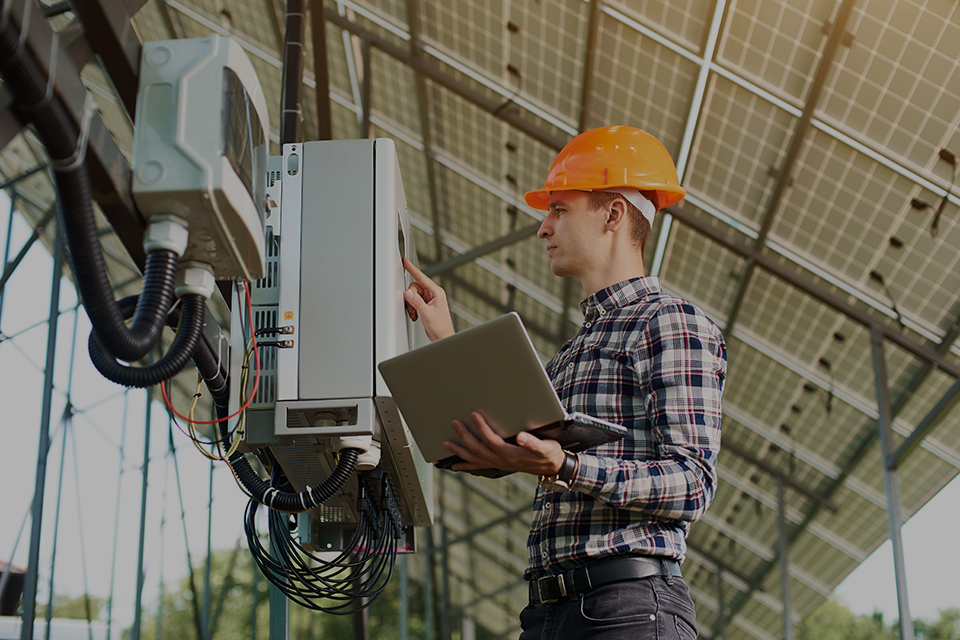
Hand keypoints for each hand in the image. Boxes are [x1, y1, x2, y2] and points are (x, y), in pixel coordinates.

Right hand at [402, 257, 454, 341]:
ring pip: (413, 295)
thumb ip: (417, 302)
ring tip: (415, 314)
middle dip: (411, 298)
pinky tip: (416, 315)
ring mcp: (429, 299)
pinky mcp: (425, 305)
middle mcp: (433, 294)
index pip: (422, 277)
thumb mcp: (427, 314)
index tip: (405, 261)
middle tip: (413, 308)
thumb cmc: (441, 327)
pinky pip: (414, 301)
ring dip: (411, 305)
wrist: (442, 337)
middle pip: (415, 287)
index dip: (413, 269)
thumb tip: (408, 292)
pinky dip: (412, 308)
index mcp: (437, 292)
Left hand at [442, 411, 565, 475]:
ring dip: (459, 451)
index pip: (492, 440)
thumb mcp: (545, 447)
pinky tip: (455, 465)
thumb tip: (521, 436)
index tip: (474, 414)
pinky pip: (477, 466)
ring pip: (474, 458)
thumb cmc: (548, 453)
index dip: (482, 428)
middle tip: (455, 423)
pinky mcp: (498, 464)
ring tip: (446, 443)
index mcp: (511, 454)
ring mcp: (498, 464)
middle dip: (465, 436)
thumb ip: (533, 443)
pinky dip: (465, 465)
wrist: (551, 466)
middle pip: (478, 449)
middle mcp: (501, 460)